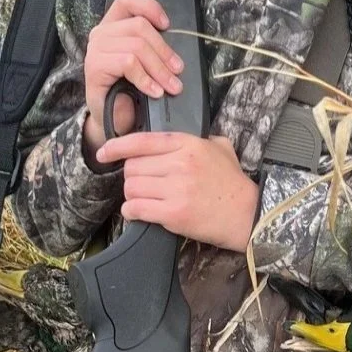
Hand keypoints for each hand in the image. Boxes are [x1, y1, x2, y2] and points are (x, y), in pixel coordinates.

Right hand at [82, 0, 184, 150]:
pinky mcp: (95, 67)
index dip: (150, 7)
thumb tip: (177, 41)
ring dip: (159, 69)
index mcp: (114, 24)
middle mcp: (101, 33)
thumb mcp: (146, 61)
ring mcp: (96, 49)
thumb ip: (153, 45)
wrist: (114, 120)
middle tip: (178, 71)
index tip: (168, 25)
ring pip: (137, 47)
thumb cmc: (131, 89)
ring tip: (171, 86)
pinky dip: (146, 79)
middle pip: (139, 26)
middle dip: (164, 51)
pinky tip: (155, 92)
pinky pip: (128, 64)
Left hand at [93, 132, 259, 251]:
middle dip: (132, 176)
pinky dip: (132, 212)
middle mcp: (179, 164)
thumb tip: (175, 138)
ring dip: (133, 195)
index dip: (117, 146)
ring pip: (132, 187)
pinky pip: (137, 208)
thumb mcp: (220, 148)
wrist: (247, 213)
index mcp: (188, 145)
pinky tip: (139, 213)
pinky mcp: (173, 213)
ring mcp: (176, 189)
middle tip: (143, 184)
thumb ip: (197, 139)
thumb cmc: (233, 183)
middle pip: (133, 166)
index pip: (142, 141)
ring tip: (144, 200)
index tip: (104, 152)